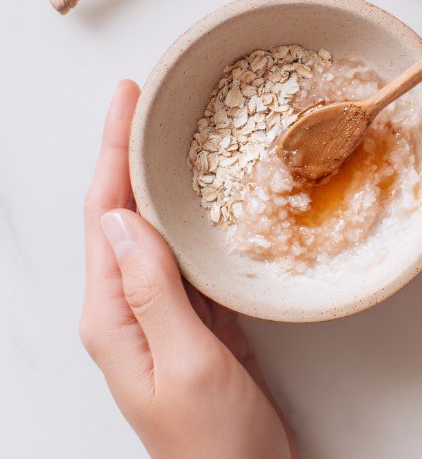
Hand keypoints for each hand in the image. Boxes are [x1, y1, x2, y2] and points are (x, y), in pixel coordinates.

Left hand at [79, 81, 296, 458]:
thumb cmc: (214, 443)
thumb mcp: (186, 364)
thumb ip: (154, 293)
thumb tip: (124, 221)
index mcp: (111, 318)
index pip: (103, 217)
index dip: (112, 153)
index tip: (127, 100)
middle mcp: (128, 313)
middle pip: (121, 217)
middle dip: (129, 156)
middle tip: (150, 102)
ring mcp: (162, 321)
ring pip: (155, 234)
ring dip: (160, 183)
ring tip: (176, 137)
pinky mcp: (198, 329)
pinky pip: (187, 262)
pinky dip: (194, 223)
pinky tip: (208, 205)